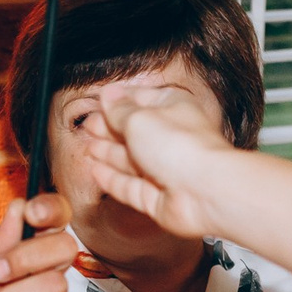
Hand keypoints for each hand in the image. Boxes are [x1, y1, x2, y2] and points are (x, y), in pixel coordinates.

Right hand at [81, 83, 237, 239]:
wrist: (203, 191)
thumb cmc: (181, 147)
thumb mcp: (139, 118)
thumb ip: (118, 110)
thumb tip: (108, 95)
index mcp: (173, 108)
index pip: (142, 99)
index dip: (119, 100)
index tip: (99, 101)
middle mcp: (170, 138)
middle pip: (134, 132)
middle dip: (110, 128)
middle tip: (88, 126)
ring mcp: (164, 170)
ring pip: (130, 160)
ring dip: (108, 152)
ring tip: (88, 146)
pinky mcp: (156, 197)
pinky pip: (129, 186)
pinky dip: (112, 179)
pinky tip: (96, 171)